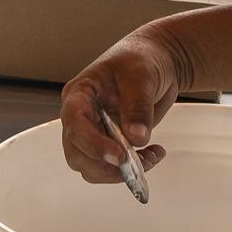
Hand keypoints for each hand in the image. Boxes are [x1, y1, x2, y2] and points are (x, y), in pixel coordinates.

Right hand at [60, 24, 186, 184]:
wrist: (158, 61)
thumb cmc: (142, 59)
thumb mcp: (141, 76)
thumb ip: (138, 107)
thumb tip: (136, 138)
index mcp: (79, 95)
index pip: (74, 125)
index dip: (93, 144)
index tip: (120, 156)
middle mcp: (81, 117)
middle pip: (77, 154)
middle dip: (105, 166)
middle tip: (135, 165)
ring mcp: (94, 132)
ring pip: (91, 167)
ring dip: (119, 172)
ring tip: (150, 157)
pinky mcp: (110, 143)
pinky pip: (111, 167)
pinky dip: (132, 170)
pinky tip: (152, 154)